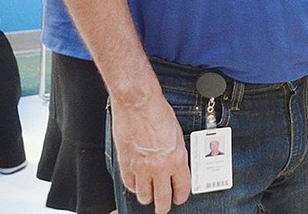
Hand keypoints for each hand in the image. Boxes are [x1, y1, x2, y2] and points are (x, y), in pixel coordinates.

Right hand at [110, 91, 190, 212]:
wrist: (138, 104)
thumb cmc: (158, 113)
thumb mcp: (177, 134)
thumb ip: (176, 153)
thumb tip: (176, 165)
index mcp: (177, 159)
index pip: (182, 187)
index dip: (181, 196)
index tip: (180, 197)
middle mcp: (160, 167)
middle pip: (162, 198)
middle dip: (164, 206)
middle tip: (164, 207)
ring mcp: (141, 168)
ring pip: (144, 196)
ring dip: (147, 198)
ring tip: (150, 196)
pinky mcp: (125, 164)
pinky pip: (129, 185)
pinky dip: (133, 187)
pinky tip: (137, 185)